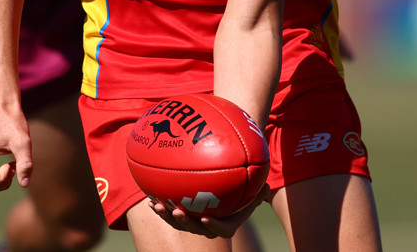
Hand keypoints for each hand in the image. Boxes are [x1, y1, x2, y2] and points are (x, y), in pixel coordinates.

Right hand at [0, 106, 32, 194]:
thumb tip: (25, 184)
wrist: (4, 105)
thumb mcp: (23, 142)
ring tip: (12, 164)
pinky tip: (8, 163)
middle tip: (14, 167)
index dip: (3, 180)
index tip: (12, 164)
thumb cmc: (14, 122)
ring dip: (0, 180)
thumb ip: (25, 164)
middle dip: (1, 183)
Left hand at [148, 184, 269, 238]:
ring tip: (158, 206)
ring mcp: (193, 219)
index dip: (212, 226)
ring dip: (168, 216)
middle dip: (185, 222)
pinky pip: (170, 212)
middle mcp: (208, 224)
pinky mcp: (182, 212)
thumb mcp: (254, 193)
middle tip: (178, 212)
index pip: (220, 229)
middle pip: (195, 227)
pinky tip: (149, 199)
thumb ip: (259, 192)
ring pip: (179, 222)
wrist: (227, 195)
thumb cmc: (242, 193)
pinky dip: (160, 207)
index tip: (205, 219)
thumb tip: (267, 187)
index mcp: (226, 223)